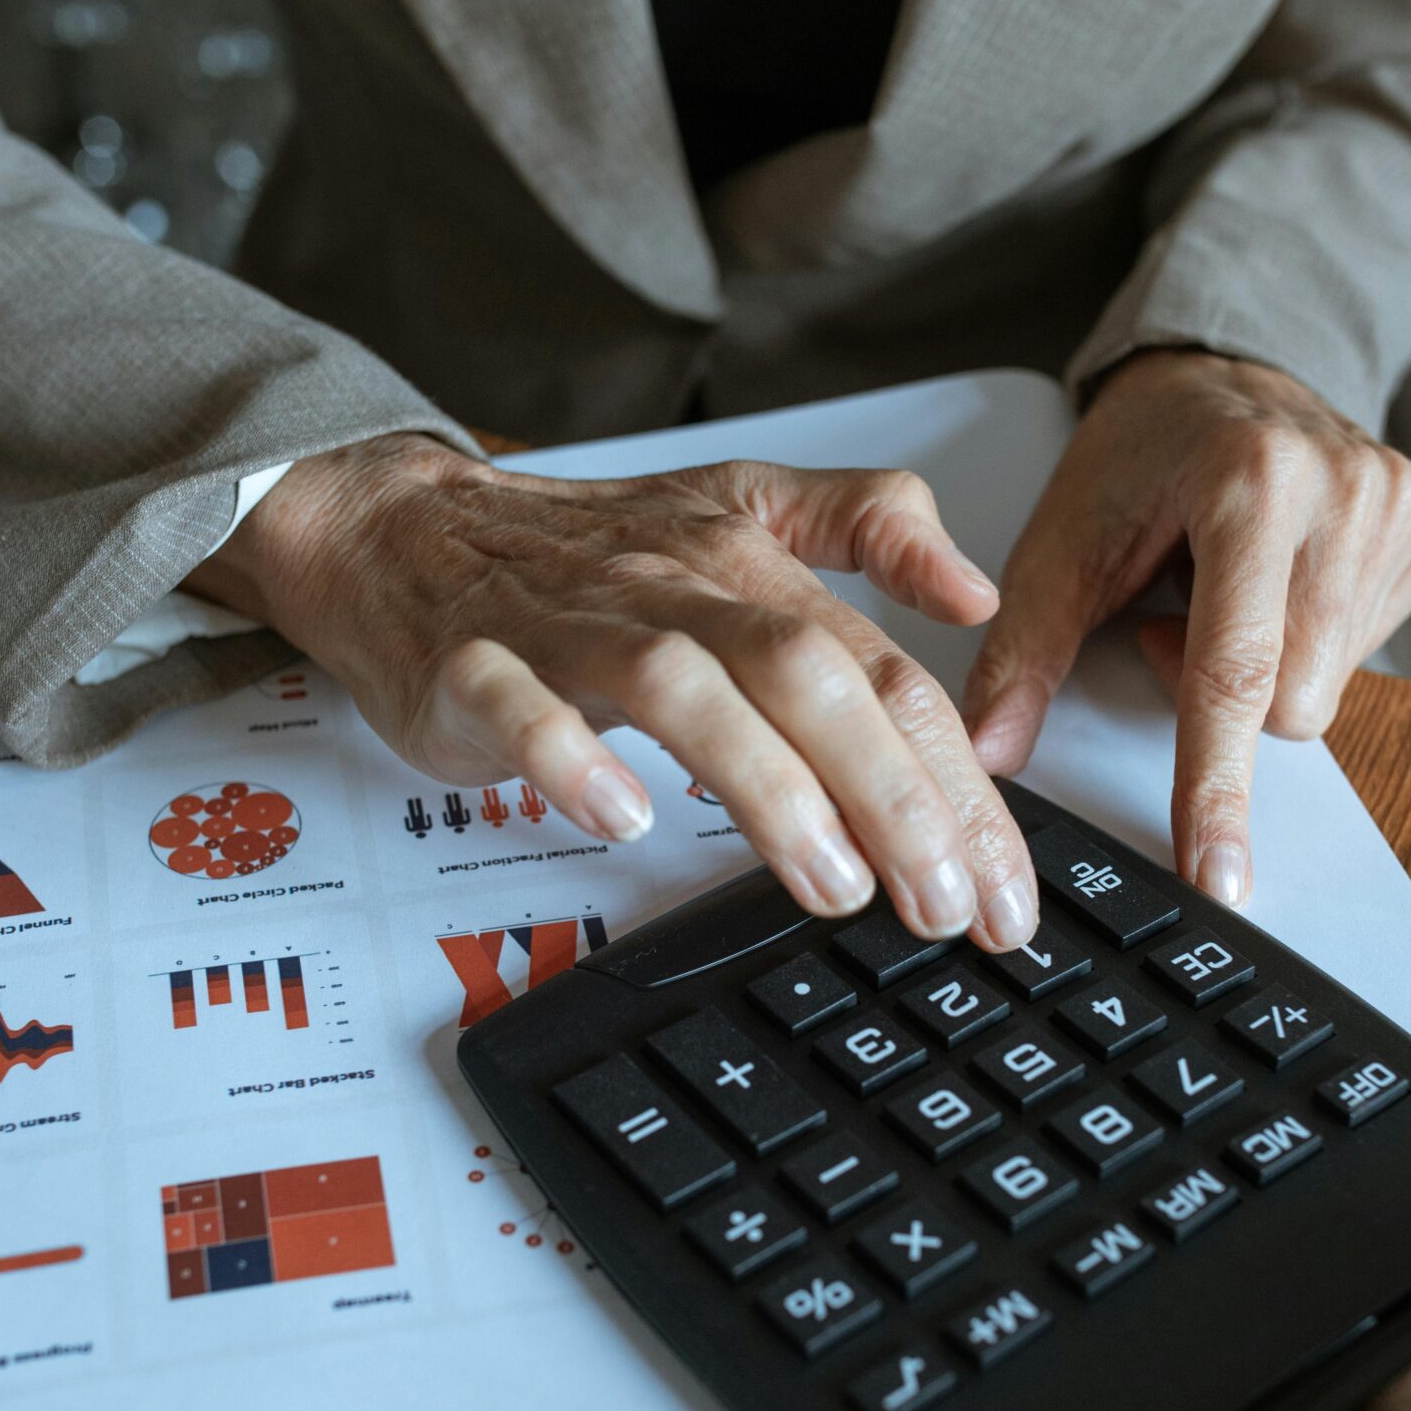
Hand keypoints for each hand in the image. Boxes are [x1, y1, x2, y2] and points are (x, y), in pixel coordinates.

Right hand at [189, 434, 1039, 948]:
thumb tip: (975, 592)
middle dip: (892, 796)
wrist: (406, 530)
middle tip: (946, 907)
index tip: (1004, 886)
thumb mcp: (744, 504)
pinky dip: (568, 759)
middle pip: (805, 675)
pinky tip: (622, 819)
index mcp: (749, 561)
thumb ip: (869, 528)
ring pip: (681, 689)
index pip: (883, 673)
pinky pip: (517, 706)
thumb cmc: (586, 548)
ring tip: (832, 887)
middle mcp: (673, 588)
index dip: (957, 782)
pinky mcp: (472, 666)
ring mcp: (569, 626)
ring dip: (765, 786)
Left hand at [963, 350, 1410, 904]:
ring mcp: (1405, 504)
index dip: (1214, 786)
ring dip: (1269, 662)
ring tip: (1230, 586)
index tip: (1215, 871)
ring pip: (1331, 685)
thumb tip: (988, 754)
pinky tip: (1288, 575)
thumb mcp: (1064, 540)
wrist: (1220, 368)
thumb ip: (1023, 651)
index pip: (1234, 675)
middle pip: (1291, 702)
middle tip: (1177, 615)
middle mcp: (1346, 488)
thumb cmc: (1142, 453)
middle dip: (1222, 692)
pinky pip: (1375, 647)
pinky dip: (1318, 634)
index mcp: (1253, 483)